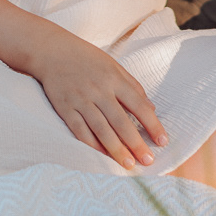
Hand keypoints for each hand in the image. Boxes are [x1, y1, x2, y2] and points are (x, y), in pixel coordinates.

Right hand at [32, 31, 167, 169]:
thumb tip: (152, 109)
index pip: (138, 104)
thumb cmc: (87, 58)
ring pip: (101, 129)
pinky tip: (102, 157)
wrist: (53, 50)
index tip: (162, 141)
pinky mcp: (65, 108)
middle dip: (136, 143)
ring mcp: (81, 100)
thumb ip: (133, 86)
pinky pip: (80, 131)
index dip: (152, 124)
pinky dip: (92, 145)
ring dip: (116, 149)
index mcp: (114, 79)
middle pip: (121, 121)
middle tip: (148, 161)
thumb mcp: (113, 66)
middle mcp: (99, 90)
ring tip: (129, 164)